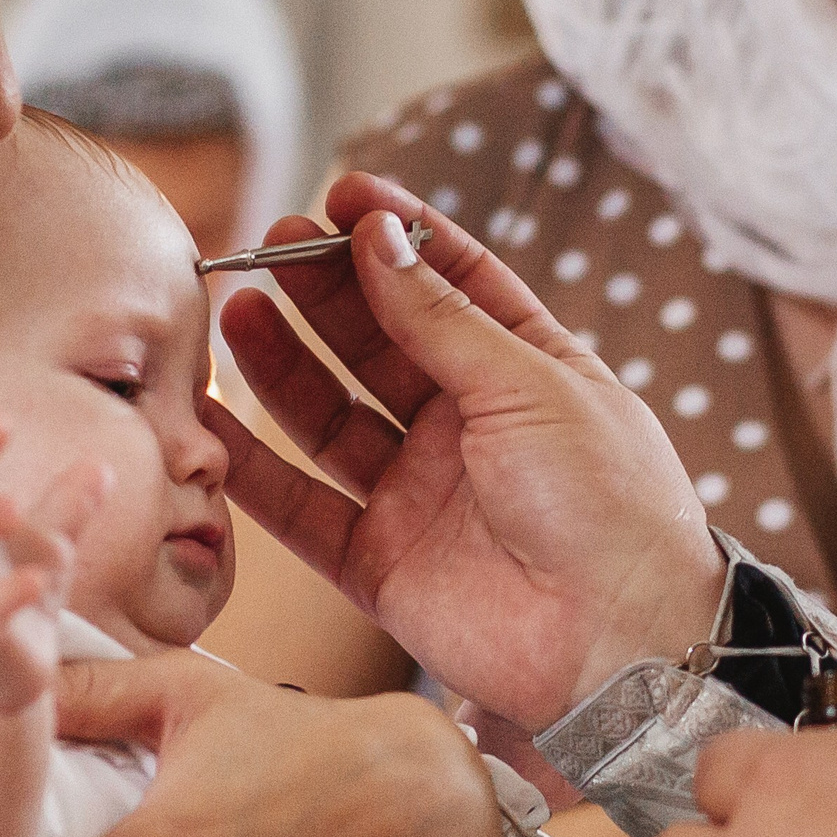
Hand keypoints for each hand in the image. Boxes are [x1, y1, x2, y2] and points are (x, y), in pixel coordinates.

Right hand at [213, 172, 727, 734]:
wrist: (622, 640)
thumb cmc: (610, 504)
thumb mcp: (531, 385)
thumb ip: (442, 319)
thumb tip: (377, 238)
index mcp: (526, 374)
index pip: (453, 286)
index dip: (398, 238)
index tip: (343, 196)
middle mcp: (468, 430)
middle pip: (380, 344)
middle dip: (326, 292)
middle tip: (272, 244)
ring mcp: (420, 496)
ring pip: (331, 419)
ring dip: (283, 365)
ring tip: (239, 308)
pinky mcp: (380, 565)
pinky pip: (302, 509)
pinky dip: (254, 468)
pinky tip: (213, 418)